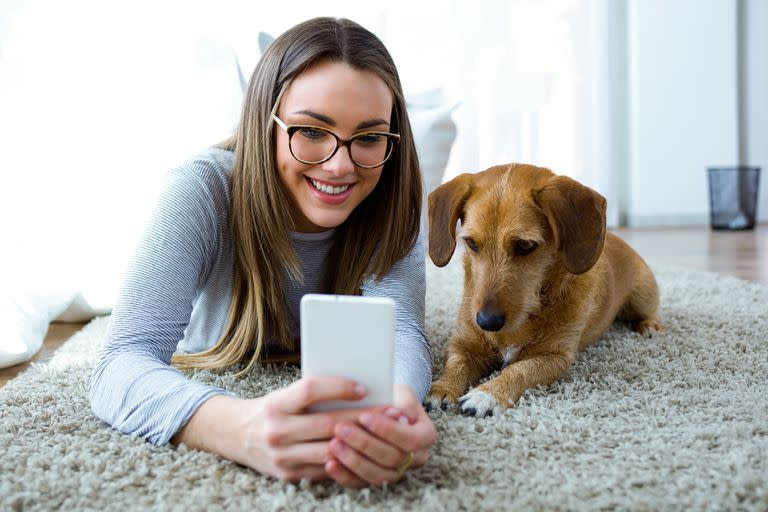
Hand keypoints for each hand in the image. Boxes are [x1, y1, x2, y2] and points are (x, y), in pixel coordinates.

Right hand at [174, 376, 378, 483]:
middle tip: (389, 412)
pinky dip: (346, 460)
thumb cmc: (271, 409)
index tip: (364, 387)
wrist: (236, 435)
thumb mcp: (284, 395)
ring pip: (330, 450)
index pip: (310, 390)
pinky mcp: (289, 475)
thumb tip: (356, 389)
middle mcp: (277, 431)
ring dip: (360, 442)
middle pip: (327, 423)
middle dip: (362, 418)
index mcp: (276, 404)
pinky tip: (366, 452)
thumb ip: (312, 395)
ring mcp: (282, 457)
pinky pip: (324, 469)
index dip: (338, 387)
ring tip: (384, 433)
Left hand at [326, 384, 436, 486]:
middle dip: (364, 443)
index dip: (386, 430)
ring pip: (378, 475)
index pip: (409, 439)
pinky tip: (330, 464)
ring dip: (353, 461)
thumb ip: (404, 401)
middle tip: (340, 428)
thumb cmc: (392, 397)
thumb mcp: (401, 391)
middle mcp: (416, 458)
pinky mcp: (377, 479)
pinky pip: (362, 484)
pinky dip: (345, 475)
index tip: (364, 416)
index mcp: (426, 435)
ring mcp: (398, 472)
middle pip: (392, 458)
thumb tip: (402, 414)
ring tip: (333, 444)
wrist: (383, 409)